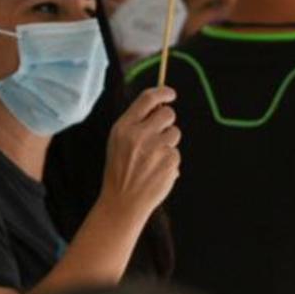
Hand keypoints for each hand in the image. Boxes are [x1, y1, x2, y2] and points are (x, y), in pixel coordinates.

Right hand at [101, 86, 180, 220]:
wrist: (122, 201)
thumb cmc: (120, 169)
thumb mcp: (118, 141)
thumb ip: (135, 122)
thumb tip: (159, 105)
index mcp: (124, 127)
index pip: (147, 99)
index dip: (162, 92)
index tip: (170, 94)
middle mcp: (140, 135)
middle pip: (167, 113)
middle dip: (167, 120)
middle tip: (160, 132)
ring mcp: (156, 148)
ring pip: (175, 133)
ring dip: (168, 142)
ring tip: (153, 157)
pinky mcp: (170, 162)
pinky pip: (176, 152)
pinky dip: (169, 160)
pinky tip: (156, 171)